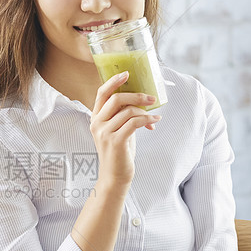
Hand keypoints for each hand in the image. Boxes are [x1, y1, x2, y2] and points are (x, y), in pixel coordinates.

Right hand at [90, 71, 161, 186]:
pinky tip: (154, 123)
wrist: (114, 176)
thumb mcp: (117, 129)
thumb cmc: (118, 152)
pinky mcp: (115, 141)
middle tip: (151, 99)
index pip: (102, 93)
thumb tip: (140, 100)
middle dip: (137, 96)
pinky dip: (147, 121)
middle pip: (116, 99)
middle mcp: (97, 124)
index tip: (127, 74)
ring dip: (145, 112)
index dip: (114, 81)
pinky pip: (134, 123)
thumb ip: (122, 115)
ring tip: (154, 117)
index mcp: (95, 118)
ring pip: (128, 111)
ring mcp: (105, 133)